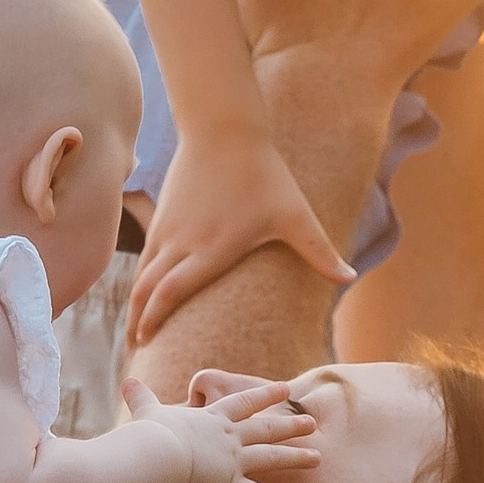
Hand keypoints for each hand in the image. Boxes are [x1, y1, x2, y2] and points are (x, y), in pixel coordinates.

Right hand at [119, 369, 316, 482]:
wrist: (157, 456)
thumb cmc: (151, 436)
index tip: (285, 388)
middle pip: (266, 429)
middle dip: (290, 426)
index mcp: (212, 419)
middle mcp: (229, 438)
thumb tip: (125, 383)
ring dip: (296, 458)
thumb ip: (141, 399)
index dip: (264, 395)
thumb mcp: (148, 412)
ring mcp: (233, 462)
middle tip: (311, 423)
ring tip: (318, 458)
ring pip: (271, 458)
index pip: (244, 403)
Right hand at [131, 128, 355, 350]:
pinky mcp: (163, 216)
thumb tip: (350, 279)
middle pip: (148, 291)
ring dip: (134, 306)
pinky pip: (143, 257)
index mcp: (211, 249)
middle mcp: (183, 242)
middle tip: (135, 354)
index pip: (172, 292)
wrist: (224, 129)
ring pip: (141, 275)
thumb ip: (320, 251)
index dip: (155, 320)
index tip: (148, 344)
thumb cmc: (263, 173)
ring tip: (133, 333)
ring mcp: (168, 229)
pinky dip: (139, 281)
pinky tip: (140, 296)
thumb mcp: (294, 214)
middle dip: (138, 324)